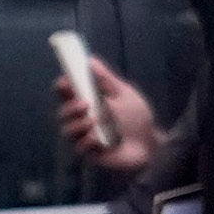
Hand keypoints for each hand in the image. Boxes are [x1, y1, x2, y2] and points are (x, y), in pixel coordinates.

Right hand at [58, 55, 162, 174]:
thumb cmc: (136, 118)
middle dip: (70, 107)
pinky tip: (100, 139)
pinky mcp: (90, 153)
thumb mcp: (123, 94)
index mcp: (88, 101)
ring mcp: (84, 137)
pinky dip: (89, 140)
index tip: (66, 82)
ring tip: (95, 121)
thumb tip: (90, 60)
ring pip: (68, 130)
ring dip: (79, 124)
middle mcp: (82, 119)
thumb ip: (106, 80)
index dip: (63, 86)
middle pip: (62, 112)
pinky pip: (80, 146)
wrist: (151, 143)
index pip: (66, 93)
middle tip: (85, 104)